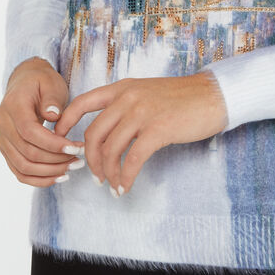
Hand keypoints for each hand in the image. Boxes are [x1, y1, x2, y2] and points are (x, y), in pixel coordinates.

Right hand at [0, 58, 84, 185]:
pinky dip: (39, 179)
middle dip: (56, 160)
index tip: (76, 147)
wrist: (24, 83)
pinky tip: (59, 177)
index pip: (30, 132)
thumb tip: (53, 115)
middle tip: (80, 159)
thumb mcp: (50, 82)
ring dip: (50, 172)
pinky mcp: (7, 150)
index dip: (53, 144)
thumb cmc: (41, 82)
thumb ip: (52, 98)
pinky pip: (20, 172)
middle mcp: (2, 125)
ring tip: (73, 167)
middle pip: (27, 153)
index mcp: (12, 107)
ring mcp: (2, 140)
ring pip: (23, 167)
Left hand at [50, 71, 229, 194]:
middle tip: (95, 176)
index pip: (81, 103)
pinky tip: (126, 186)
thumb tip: (108, 131)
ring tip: (112, 185)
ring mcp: (142, 113)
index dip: (65, 123)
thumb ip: (126, 105)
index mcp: (122, 88)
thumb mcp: (146, 92)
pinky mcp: (158, 129)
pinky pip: (132, 159)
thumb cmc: (182, 98)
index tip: (61, 142)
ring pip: (110, 149)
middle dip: (89, 160)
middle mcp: (127, 98)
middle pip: (93, 134)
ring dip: (108, 173)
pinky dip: (126, 177)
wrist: (213, 96)